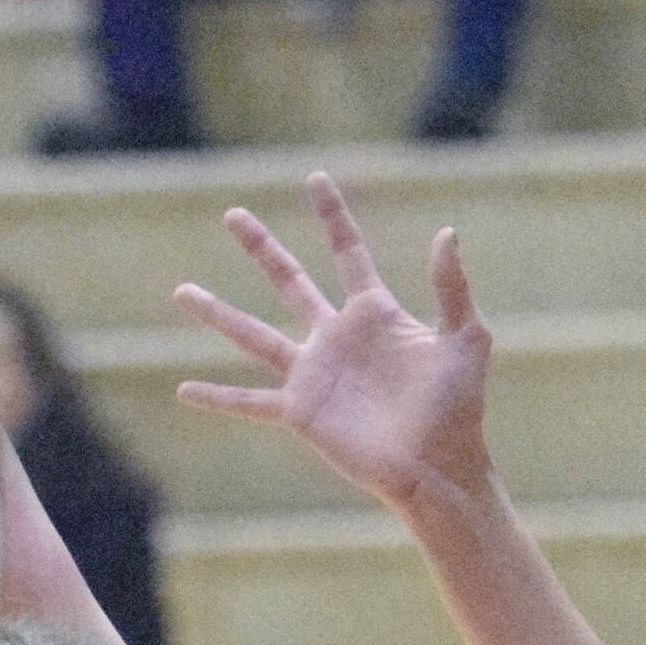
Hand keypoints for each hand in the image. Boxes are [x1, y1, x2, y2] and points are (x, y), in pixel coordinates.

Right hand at [175, 173, 493, 517]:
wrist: (439, 465)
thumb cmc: (459, 408)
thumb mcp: (465, 339)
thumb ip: (453, 288)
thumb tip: (447, 232)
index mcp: (375, 314)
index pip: (348, 253)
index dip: (333, 216)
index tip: (314, 178)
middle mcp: (336, 337)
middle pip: (289, 280)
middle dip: (261, 247)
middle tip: (232, 214)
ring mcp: (314, 374)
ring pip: (254, 335)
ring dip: (217, 313)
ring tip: (181, 291)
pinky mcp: (301, 412)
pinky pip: (250, 401)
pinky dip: (217, 397)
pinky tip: (183, 390)